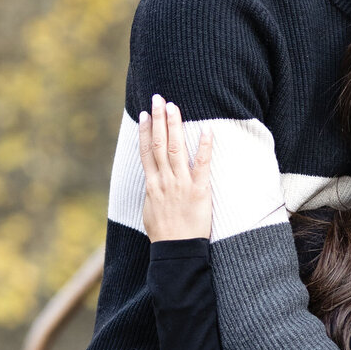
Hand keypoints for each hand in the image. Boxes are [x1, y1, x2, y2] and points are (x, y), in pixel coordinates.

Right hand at [138, 96, 212, 241]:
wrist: (176, 251)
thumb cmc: (163, 235)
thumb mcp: (149, 211)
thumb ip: (151, 193)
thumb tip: (151, 183)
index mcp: (151, 185)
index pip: (145, 152)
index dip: (143, 131)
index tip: (143, 114)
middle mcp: (164, 180)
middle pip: (158, 143)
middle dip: (158, 119)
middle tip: (158, 98)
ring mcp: (180, 184)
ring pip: (175, 148)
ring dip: (174, 125)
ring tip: (174, 106)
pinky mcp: (198, 190)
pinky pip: (201, 165)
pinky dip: (204, 147)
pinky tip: (207, 130)